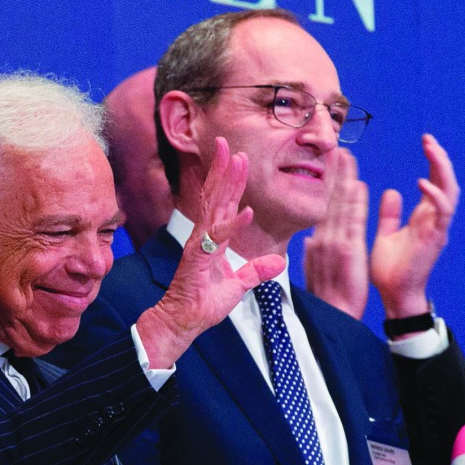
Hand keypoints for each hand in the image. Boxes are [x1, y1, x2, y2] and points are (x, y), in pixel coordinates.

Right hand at [137, 137, 284, 368]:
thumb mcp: (238, 286)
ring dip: (226, 182)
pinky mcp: (198, 258)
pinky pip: (218, 237)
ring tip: (235, 159)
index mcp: (213, 239)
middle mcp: (205, 236)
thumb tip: (279, 262)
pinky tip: (247, 211)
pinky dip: (233, 224)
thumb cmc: (204, 303)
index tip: (240, 158)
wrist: (184, 321)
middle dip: (224, 169)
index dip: (232, 181)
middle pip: (216, 196)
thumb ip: (256, 272)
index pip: (223, 204)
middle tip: (229, 143)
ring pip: (214, 206)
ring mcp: (200, 244)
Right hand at [303, 148, 368, 318]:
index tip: (331, 167)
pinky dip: (355, 201)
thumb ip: (312, 254)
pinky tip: (358, 184)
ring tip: (347, 156)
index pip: (323, 209)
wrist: (333, 317)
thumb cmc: (326, 300)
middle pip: (329, 201)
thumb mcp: (314, 273)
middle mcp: (322, 239)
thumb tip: (309, 240)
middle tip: (338, 149)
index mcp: (315, 244)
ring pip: (339, 205)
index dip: (327, 186)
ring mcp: (334, 243)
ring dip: (343, 179)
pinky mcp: (348, 250)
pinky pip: (352, 220)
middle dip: (333, 174)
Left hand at [369, 134, 458, 317]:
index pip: (435, 181)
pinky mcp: (435, 238)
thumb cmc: (391, 270)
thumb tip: (392, 191)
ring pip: (450, 191)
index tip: (425, 141)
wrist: (394, 295)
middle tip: (428, 139)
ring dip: (442, 169)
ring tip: (431, 150)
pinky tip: (422, 182)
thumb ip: (390, 214)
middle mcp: (434, 219)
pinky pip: (442, 212)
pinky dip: (435, 195)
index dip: (433, 161)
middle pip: (447, 181)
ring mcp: (437, 228)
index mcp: (424, 216)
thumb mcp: (386, 234)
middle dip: (440, 159)